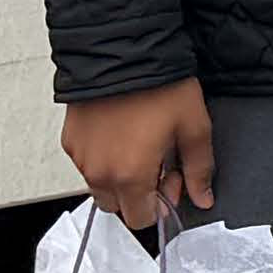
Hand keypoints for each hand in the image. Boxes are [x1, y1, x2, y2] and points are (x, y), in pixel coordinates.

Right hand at [61, 79, 218, 227]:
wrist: (123, 52)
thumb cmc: (159, 87)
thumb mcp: (194, 127)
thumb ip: (199, 170)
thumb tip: (202, 198)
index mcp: (130, 176)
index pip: (141, 220)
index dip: (161, 203)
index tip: (173, 177)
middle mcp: (99, 172)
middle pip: (118, 206)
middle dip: (139, 193)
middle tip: (158, 160)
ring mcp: (80, 157)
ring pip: (101, 185)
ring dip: (120, 175)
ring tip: (140, 142)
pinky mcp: (69, 140)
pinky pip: (87, 163)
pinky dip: (103, 157)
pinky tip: (122, 132)